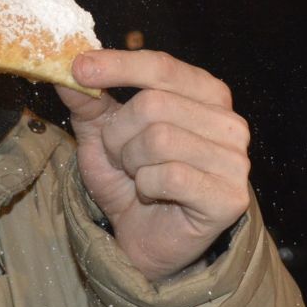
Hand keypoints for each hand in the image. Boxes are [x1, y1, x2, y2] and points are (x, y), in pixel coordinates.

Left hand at [57, 50, 251, 283]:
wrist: (146, 240)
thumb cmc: (132, 181)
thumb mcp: (103, 135)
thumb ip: (90, 100)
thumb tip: (71, 65)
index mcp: (207, 94)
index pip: (162, 66)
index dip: (119, 66)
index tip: (79, 68)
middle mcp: (229, 122)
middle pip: (153, 104)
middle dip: (119, 134)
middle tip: (119, 157)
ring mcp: (234, 160)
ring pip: (160, 139)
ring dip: (131, 162)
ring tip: (138, 177)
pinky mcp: (229, 196)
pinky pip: (170, 176)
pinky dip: (147, 186)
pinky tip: (153, 195)